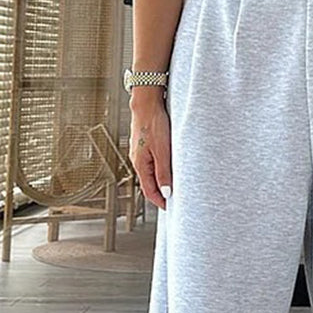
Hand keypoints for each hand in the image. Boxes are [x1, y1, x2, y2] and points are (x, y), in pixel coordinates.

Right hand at [129, 95, 171, 209]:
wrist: (147, 103)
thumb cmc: (153, 124)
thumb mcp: (161, 151)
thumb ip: (163, 173)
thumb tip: (166, 193)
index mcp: (140, 164)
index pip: (149, 191)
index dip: (160, 202)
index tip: (170, 208)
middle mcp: (138, 161)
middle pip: (149, 184)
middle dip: (160, 194)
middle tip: (174, 201)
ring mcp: (140, 153)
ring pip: (151, 174)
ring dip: (161, 182)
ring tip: (174, 187)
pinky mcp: (145, 146)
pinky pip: (152, 164)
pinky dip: (160, 171)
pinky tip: (168, 170)